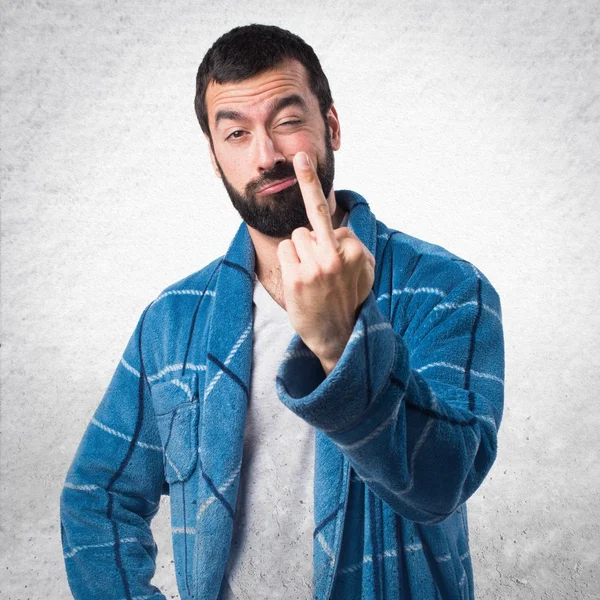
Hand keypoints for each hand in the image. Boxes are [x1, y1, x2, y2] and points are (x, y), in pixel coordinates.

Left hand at [277, 152, 374, 374]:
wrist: (339, 335)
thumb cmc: (348, 299)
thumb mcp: (365, 269)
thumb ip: (354, 244)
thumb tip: (338, 225)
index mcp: (355, 250)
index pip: (329, 220)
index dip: (326, 233)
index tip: (302, 158)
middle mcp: (336, 256)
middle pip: (309, 224)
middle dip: (310, 241)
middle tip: (317, 256)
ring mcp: (315, 268)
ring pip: (295, 237)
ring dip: (298, 253)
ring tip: (311, 278)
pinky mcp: (296, 279)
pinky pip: (284, 251)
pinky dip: (288, 262)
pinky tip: (300, 283)